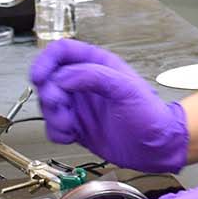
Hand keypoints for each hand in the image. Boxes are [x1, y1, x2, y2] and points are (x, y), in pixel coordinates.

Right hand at [30, 39, 187, 173]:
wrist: (156, 147)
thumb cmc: (150, 114)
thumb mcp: (126, 88)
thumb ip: (94, 76)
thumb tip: (63, 76)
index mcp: (97, 64)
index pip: (61, 51)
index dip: (46, 61)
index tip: (40, 77)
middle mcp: (84, 83)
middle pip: (49, 79)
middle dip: (49, 94)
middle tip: (60, 106)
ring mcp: (78, 105)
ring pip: (47, 104)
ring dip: (53, 116)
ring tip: (70, 124)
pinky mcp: (76, 126)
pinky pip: (53, 127)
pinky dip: (57, 132)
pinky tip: (72, 135)